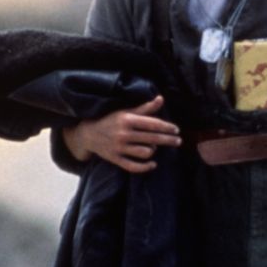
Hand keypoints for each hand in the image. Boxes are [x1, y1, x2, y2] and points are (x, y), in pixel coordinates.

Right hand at [61, 95, 181, 173]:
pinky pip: (133, 166)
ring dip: (153, 150)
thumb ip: (145, 108)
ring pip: (145, 152)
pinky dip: (145, 167)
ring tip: (155, 147)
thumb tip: (161, 99)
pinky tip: (153, 164)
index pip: (152, 124)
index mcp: (128, 120)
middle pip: (152, 139)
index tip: (176, 130)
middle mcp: (124, 134)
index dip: (167, 127)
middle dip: (168, 140)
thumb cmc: (110, 120)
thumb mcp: (126, 111)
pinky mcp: (115, 159)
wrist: (88, 133)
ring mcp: (119, 148)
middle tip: (179, 141)